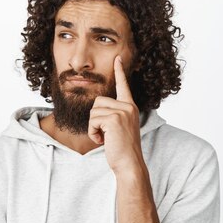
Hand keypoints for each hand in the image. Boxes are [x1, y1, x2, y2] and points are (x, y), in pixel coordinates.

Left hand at [88, 55, 142, 174]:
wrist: (129, 164)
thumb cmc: (122, 150)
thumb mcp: (119, 128)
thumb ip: (113, 115)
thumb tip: (98, 107)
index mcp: (130, 107)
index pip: (123, 85)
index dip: (119, 71)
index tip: (117, 58)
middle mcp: (128, 106)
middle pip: (98, 101)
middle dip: (95, 119)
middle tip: (105, 134)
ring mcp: (122, 111)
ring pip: (93, 111)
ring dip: (93, 127)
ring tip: (105, 138)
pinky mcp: (114, 119)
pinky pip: (92, 121)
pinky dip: (93, 133)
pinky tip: (103, 141)